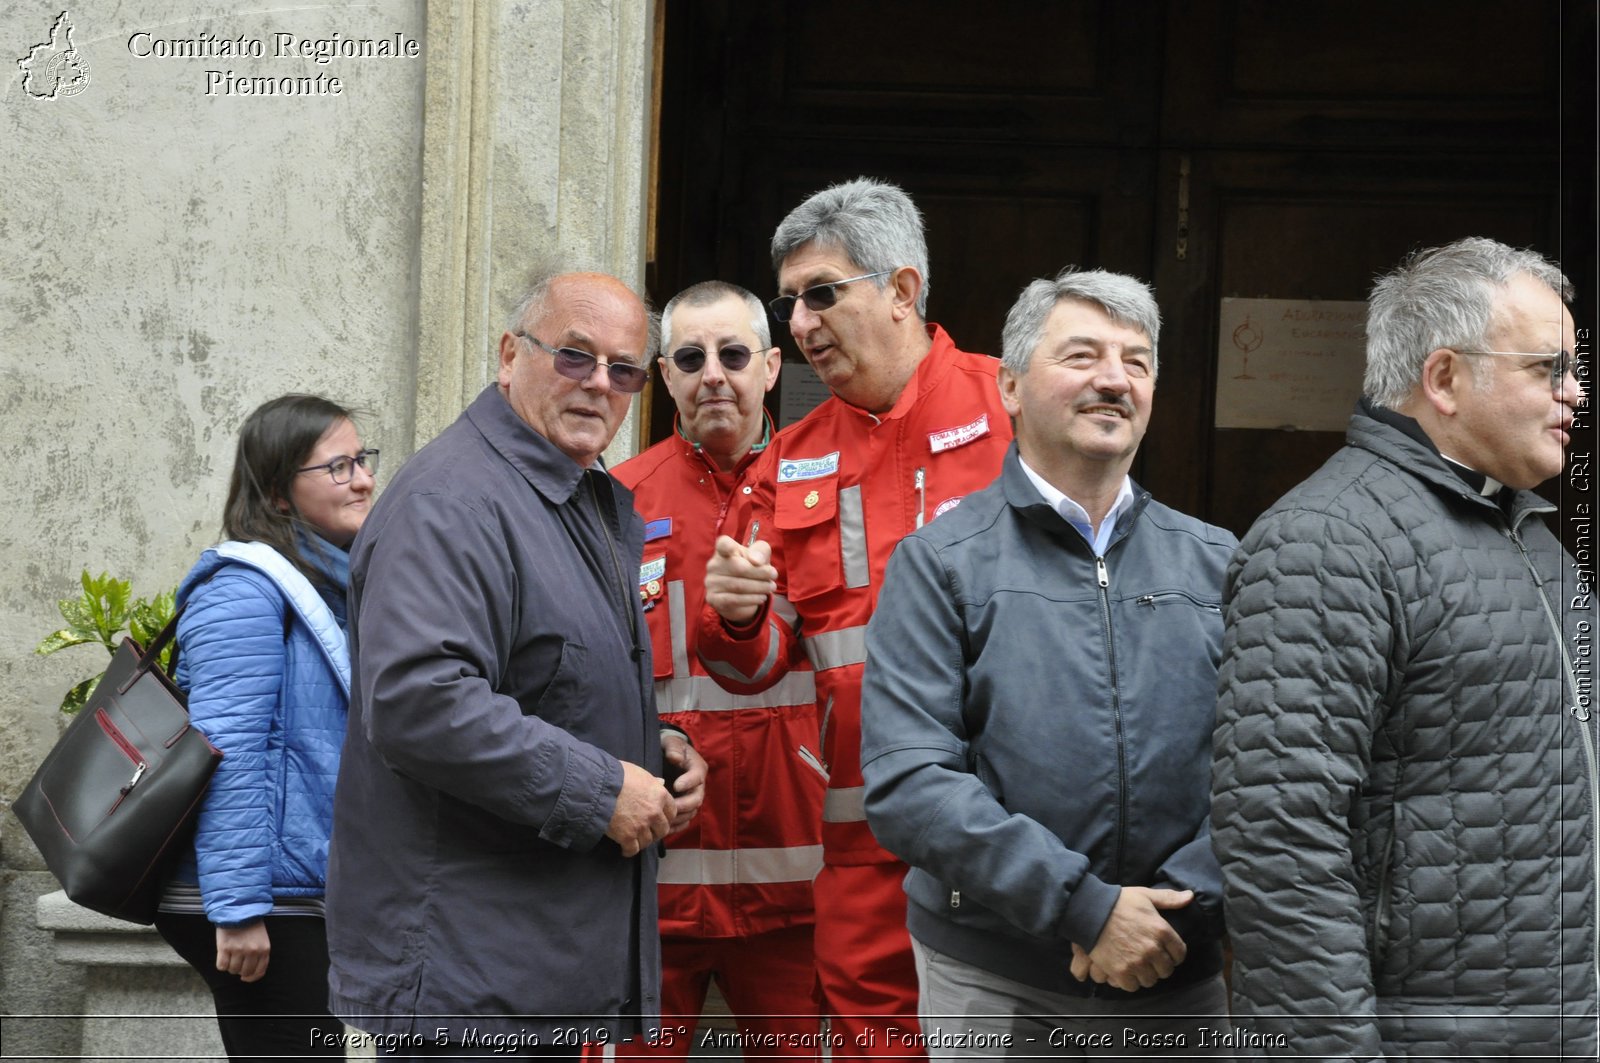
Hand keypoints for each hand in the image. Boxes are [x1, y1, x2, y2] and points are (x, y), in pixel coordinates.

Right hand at [215, 921, 270, 982]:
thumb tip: (250, 973)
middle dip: (239, 970)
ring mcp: (239, 950)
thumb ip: (259, 954)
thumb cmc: (250, 924)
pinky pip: (221, 966)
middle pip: (244, 972)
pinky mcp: (225, 948)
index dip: (251, 978)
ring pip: (232, 970)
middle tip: (236, 962)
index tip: (245, 977)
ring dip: (230, 966)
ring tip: (230, 956)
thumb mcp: (262, 939)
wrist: (238, 910)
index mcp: (264, 949)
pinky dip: (221, 964)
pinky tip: (223, 956)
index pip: (259, 972)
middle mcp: (252, 951)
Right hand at [606, 760, 674, 856]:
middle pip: (663, 830)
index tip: (659, 819)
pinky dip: (628, 851)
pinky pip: (632, 850)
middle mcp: (654, 812)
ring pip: (648, 841)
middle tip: (648, 831)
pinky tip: (624, 849)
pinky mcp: (627, 836)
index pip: (672, 812)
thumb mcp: (639, 773)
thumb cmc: (617, 775)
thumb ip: (652, 781)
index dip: (665, 817)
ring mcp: (641, 826)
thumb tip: (662, 782)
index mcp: (660, 795)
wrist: (598, 787)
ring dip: (642, 841)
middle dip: (656, 832)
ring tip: (634, 839)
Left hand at [661, 733, 707, 832]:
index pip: (697, 777)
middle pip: (696, 799)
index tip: (675, 786)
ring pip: (691, 812)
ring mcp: (692, 797)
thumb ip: (673, 749)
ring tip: (665, 820)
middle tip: (669, 808)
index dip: (688, 782)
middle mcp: (698, 785)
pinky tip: (665, 829)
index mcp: (698, 768)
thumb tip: (674, 758)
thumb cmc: (671, 747)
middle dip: (683, 804)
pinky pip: (685, 820)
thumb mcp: (672, 743)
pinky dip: (677, 826)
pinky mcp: (685, 807)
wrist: (668, 755)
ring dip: (679, 818)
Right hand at [705, 535, 776, 624]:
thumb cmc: (751, 569)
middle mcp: (714, 565)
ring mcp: (711, 583)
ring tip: (770, 587)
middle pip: (739, 568)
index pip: (722, 545)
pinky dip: (752, 599)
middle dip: (760, 573)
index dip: (726, 546)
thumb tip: (756, 561)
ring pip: (739, 585)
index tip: (732, 549)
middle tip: (774, 576)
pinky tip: (762, 597)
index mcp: (724, 550)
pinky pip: (735, 600)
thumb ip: (761, 552)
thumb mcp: (760, 556)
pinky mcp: (714, 599)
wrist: (741, 595)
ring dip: (759, 587)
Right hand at [1077, 887, 1191, 991]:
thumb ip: (1169, 898)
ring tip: (1138, 966)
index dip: (1174, 955)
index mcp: (1162, 931)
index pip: (1180, 954)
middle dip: (1160, 966)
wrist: (1090, 911)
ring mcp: (1136, 962)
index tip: (1167, 953)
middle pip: (1166, 970)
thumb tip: (1190, 896)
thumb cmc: (1118, 902)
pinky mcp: (1120, 971)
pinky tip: (1126, 971)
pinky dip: (1130, 981)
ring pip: (1150, 980)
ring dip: (1145, 975)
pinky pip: (1133, 986)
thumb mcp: (1145, 895)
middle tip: (1150, 960)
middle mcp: (1152, 949)